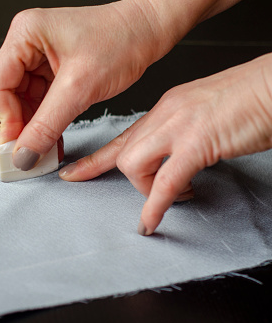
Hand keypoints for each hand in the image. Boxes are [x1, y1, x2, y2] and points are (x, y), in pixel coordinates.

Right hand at [0, 1, 172, 169]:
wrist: (150, 31)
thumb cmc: (122, 39)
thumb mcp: (80, 87)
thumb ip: (47, 124)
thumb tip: (24, 154)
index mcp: (25, 34)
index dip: (7, 119)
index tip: (17, 147)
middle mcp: (28, 42)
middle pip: (9, 94)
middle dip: (21, 126)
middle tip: (29, 153)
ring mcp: (40, 55)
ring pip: (24, 100)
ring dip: (35, 126)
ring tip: (44, 149)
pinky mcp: (53, 68)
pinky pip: (41, 100)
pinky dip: (47, 120)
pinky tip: (53, 138)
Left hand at [60, 53, 271, 234]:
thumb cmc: (249, 100)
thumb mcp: (203, 115)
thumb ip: (182, 135)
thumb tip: (175, 160)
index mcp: (165, 109)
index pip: (122, 138)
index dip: (95, 160)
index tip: (74, 173)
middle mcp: (164, 115)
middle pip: (123, 155)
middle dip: (134, 182)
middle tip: (158, 194)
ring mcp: (178, 127)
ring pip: (133, 165)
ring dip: (148, 191)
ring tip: (176, 196)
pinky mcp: (196, 143)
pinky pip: (164, 182)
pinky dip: (155, 207)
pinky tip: (151, 222)